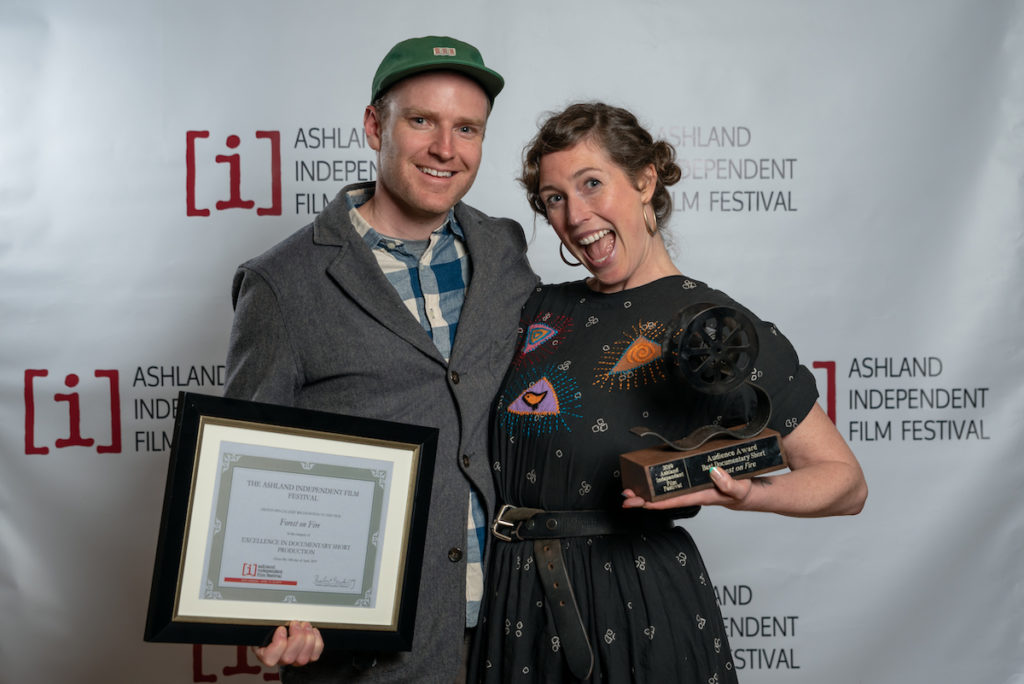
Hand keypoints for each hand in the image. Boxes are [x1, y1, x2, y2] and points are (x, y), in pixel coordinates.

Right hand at [252, 621, 323, 667]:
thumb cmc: (272, 626)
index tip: (281, 628)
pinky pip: (314, 655)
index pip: (270, 658)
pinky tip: (313, 632)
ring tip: (305, 625)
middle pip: (288, 658)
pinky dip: (316, 642)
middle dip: (296, 637)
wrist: (281, 627)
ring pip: (302, 658)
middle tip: (296, 623)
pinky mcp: (307, 657)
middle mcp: (280, 659)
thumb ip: (262, 622)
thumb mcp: (265, 623)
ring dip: (307, 638)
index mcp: (265, 652)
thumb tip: (263, 614)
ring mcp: (294, 659)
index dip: (278, 643)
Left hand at [622, 466, 753, 510]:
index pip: (676, 500)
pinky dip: (662, 481)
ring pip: (668, 490)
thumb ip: (730, 483)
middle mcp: (695, 492)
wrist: (756, 493)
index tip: (640, 502)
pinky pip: (675, 482)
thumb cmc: (748, 494)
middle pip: (666, 497)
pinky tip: (651, 480)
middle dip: (645, 498)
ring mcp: (695, 487)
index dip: (657, 502)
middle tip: (625, 496)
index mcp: (703, 496)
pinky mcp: (697, 480)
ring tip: (631, 490)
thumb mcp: (742, 489)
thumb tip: (713, 472)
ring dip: (649, 490)